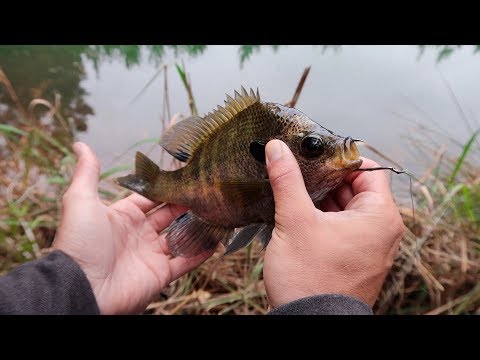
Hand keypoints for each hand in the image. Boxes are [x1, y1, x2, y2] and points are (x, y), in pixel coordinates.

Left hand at [52, 142, 211, 313]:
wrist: (82, 288)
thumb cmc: (80, 243)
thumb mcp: (81, 200)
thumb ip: (87, 173)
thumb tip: (81, 145)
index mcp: (123, 216)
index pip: (151, 197)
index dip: (168, 187)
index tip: (187, 176)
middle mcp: (139, 234)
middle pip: (169, 215)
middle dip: (186, 204)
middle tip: (206, 191)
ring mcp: (151, 254)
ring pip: (180, 237)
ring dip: (196, 226)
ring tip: (216, 212)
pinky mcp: (160, 274)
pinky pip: (185, 262)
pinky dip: (200, 253)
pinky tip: (216, 241)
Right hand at [263, 140, 403, 307]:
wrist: (308, 323)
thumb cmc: (309, 280)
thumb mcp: (295, 221)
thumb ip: (287, 180)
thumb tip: (278, 149)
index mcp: (380, 217)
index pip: (368, 169)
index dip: (341, 159)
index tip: (315, 155)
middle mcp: (381, 231)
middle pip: (355, 188)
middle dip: (325, 179)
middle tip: (297, 172)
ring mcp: (368, 246)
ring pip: (345, 208)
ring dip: (320, 200)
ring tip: (293, 193)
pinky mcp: (354, 258)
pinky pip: (341, 228)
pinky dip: (322, 218)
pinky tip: (298, 215)